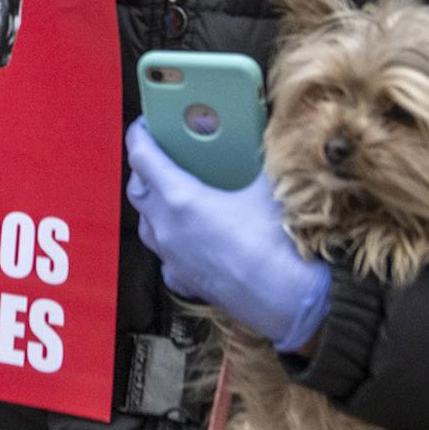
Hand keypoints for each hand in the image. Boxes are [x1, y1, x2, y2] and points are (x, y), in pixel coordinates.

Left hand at [125, 120, 330, 352]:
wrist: (290, 304)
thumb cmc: (278, 248)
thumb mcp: (270, 188)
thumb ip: (259, 158)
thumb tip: (263, 138)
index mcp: (181, 200)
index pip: (142, 158)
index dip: (139, 136)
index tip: (145, 126)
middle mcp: (168, 229)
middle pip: (138, 190)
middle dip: (144, 170)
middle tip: (162, 155)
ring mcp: (173, 258)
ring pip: (147, 224)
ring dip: (153, 205)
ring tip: (174, 192)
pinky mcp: (185, 280)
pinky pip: (166, 255)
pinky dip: (171, 240)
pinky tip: (189, 235)